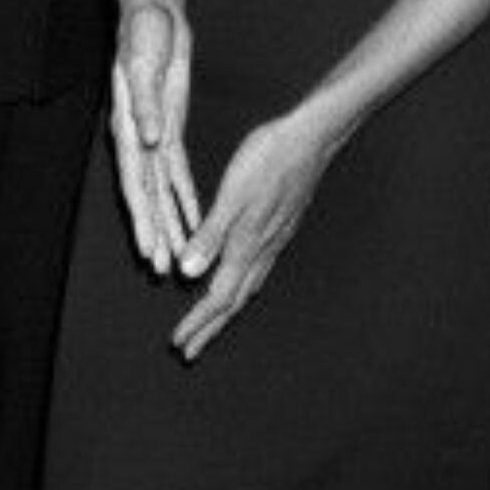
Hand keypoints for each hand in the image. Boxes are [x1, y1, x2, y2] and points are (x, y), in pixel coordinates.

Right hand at [112, 0, 199, 275]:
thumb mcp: (143, 64)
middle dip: (155, 231)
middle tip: (163, 268)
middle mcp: (138, 139)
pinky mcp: (170, 129)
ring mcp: (153, 137)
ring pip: (162, 191)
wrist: (153, 15)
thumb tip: (150, 141)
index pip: (134, 182)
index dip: (142, 217)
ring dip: (170, 222)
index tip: (148, 247)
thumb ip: (145, 105)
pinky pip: (178, 172)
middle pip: (147, 195)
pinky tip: (194, 220)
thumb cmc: (142, 34)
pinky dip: (186, 197)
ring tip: (177, 257)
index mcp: (127, 127)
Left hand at [172, 113, 332, 361]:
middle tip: (190, 351)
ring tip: (211, 323)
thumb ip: (210, 235)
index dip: (197, 322)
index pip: (218, 297)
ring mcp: (275, 241)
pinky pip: (258, 271)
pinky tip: (239, 279)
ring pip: (247, 288)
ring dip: (226, 310)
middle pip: (233, 300)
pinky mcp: (280, 228)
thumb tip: (189, 272)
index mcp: (247, 246)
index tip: (179, 344)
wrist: (310, 139)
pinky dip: (241, 286)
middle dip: (210, 327)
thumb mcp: (232, 195)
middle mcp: (263, 251)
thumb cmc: (268, 160)